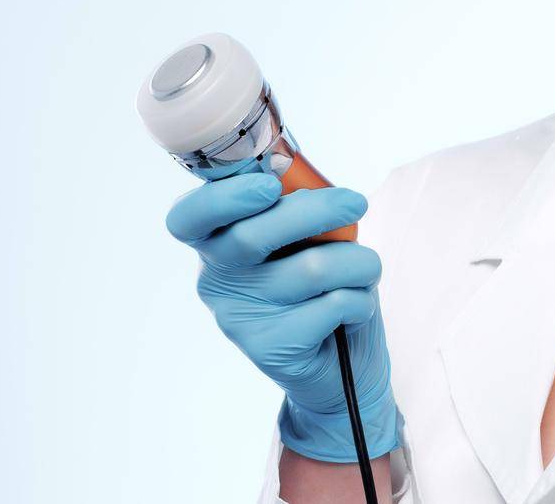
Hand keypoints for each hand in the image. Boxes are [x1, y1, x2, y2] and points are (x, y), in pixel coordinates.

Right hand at [165, 171, 400, 462]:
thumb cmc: (319, 285)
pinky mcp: (271, 349)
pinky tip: (357, 307)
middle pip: (253, 235)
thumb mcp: (303, 237)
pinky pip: (333, 304)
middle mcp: (215, 281)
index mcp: (213, 242)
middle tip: (355, 203)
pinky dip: (362, 298)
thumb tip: (318, 191)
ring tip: (366, 269)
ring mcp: (239, 319)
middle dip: (316, 210)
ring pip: (311, 268)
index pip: (188, 217)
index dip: (222, 198)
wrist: (340, 368)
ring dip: (358, 262)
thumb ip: (296, 208)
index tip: (267, 185)